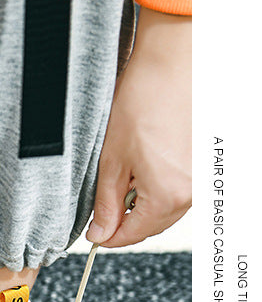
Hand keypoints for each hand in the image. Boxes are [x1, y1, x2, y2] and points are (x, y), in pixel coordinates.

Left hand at [86, 7, 191, 247]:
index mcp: (167, 195)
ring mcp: (203, 178)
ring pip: (168, 207)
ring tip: (124, 179)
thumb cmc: (143, 103)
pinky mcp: (207, 163)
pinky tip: (145, 166)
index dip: (110, 237)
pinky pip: (181, 188)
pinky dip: (161, 186)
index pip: (135, 233)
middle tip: (103, 210)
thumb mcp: (112, 160)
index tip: (95, 234)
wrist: (174, 65)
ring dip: (145, 203)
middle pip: (155, 224)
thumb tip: (101, 233)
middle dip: (127, 221)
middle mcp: (192, 192)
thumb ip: (106, 203)